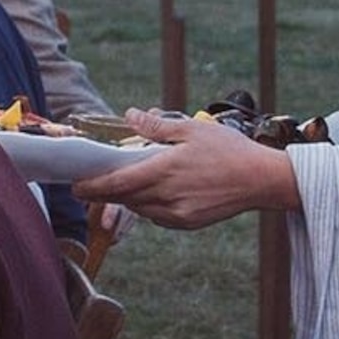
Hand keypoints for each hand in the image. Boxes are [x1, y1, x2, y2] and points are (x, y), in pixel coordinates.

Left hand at [76, 111, 299, 230]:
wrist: (263, 180)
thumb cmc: (230, 150)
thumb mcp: (192, 129)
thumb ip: (157, 126)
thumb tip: (130, 115)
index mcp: (165, 170)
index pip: (117, 182)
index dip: (93, 186)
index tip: (75, 185)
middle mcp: (168, 196)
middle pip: (123, 197)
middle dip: (103, 192)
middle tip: (88, 184)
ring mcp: (179, 213)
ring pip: (139, 208)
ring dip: (126, 198)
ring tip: (118, 185)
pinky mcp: (189, 223)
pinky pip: (157, 216)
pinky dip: (148, 206)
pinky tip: (150, 193)